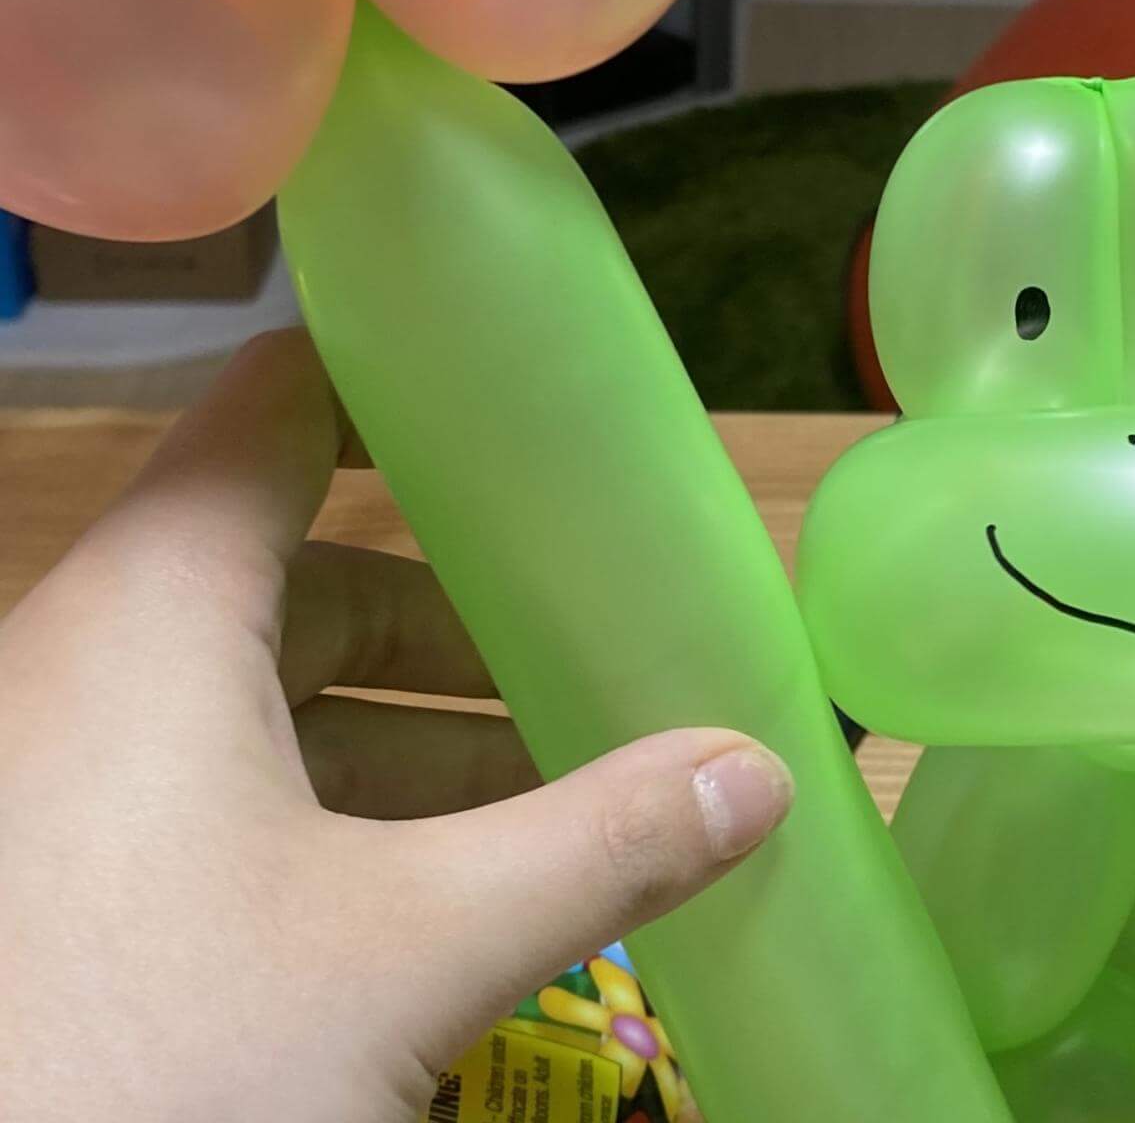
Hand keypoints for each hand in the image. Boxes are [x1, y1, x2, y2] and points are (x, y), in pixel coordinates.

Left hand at [0, 331, 791, 1120]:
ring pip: (249, 702)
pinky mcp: (43, 882)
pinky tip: (422, 902)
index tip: (521, 413)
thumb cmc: (165, 1058)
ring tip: (541, 802)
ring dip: (396, 742)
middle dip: (449, 629)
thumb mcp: (405, 954)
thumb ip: (595, 847)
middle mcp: (83, 658)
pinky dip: (315, 817)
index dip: (401, 387)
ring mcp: (51, 775)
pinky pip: (196, 794)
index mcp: (155, 605)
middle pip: (295, 576)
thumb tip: (756, 774)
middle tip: (582, 664)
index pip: (281, 408)